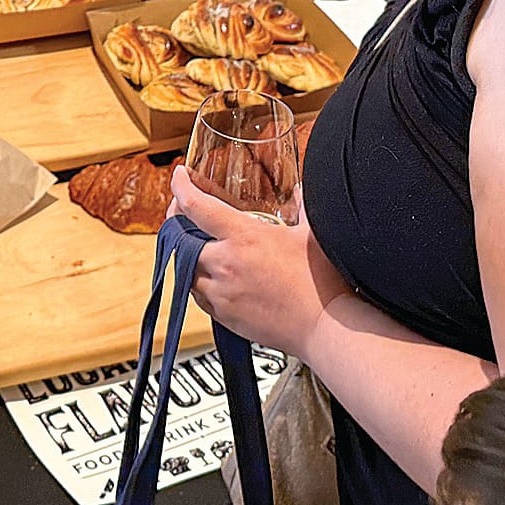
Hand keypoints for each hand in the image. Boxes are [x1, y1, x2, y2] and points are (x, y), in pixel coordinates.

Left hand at [170, 166, 349, 357]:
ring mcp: (222, 293)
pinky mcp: (224, 317)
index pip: (196, 205)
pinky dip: (200, 283)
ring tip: (200, 247)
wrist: (325, 327)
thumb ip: (303, 206)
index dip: (180, 187)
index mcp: (243, 236)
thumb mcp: (311, 233)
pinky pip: (198, 297)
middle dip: (178, 224)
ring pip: (185, 270)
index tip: (179, 177)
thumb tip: (303, 191)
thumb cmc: (322, 282)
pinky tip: (215, 278)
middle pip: (180, 239)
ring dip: (188, 256)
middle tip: (184, 215)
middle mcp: (225, 263)